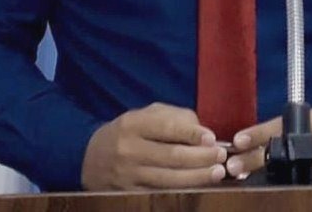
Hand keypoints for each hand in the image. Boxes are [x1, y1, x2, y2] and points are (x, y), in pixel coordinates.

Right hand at [81, 103, 226, 189]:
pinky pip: (160, 194)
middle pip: (171, 157)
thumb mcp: (145, 115)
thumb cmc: (128, 132)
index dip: (191, 134)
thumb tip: (202, 131)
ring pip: (169, 180)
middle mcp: (129, 150)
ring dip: (197, 178)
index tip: (212, 138)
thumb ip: (173, 118)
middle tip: (221, 157)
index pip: (166, 128)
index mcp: (133, 124)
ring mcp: (128, 176)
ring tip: (217, 173)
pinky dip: (182, 192)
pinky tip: (199, 188)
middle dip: (201, 158)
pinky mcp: (129, 195)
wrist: (90, 158)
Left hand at [225, 107, 311, 184]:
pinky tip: (274, 190)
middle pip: (288, 152)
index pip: (286, 125)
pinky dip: (291, 188)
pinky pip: (311, 188)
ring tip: (246, 180)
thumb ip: (293, 125)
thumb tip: (254, 139)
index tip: (238, 140)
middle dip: (258, 159)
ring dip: (269, 177)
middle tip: (233, 166)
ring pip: (296, 173)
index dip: (260, 133)